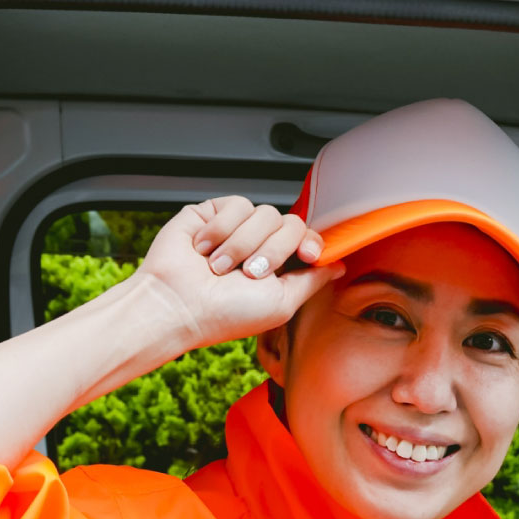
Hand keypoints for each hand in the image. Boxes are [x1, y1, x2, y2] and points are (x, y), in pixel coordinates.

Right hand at [134, 196, 344, 352]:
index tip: (308, 255)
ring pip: (263, 213)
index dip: (312, 242)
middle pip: (290, 223)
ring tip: (220, 267)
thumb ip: (312, 281)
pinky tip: (205, 249)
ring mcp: (237, 228)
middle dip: (273, 250)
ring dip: (243, 244)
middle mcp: (260, 245)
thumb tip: (338, 266)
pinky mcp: (213, 213)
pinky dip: (222, 229)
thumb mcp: (282, 303)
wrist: (180, 304)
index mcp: (280, 267)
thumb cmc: (226, 313)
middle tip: (249, 273)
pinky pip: (236, 205)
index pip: (308, 239)